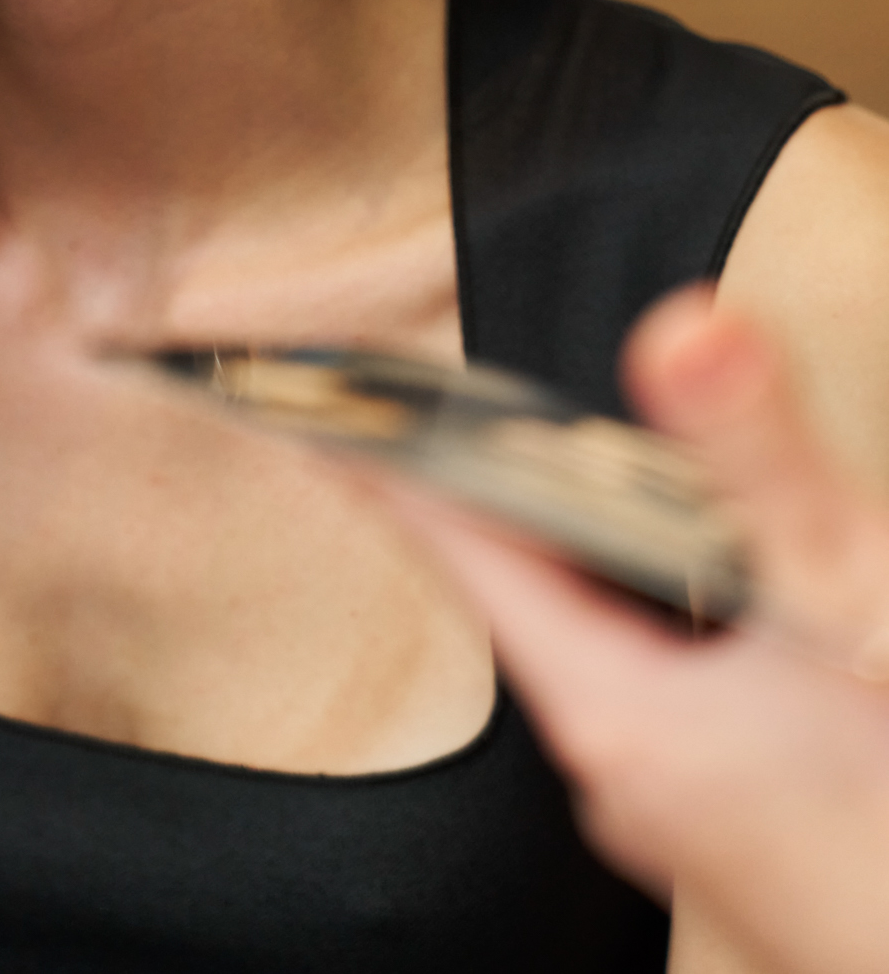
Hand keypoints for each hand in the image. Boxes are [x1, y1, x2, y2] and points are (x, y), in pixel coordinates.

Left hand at [383, 291, 888, 973]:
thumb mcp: (839, 598)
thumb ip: (756, 460)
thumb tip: (682, 331)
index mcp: (609, 712)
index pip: (461, 544)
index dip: (393, 459)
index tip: (320, 399)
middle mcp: (623, 772)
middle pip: (531, 588)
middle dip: (511, 492)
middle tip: (459, 407)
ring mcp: (678, 810)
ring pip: (608, 642)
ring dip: (603, 557)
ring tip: (592, 476)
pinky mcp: (737, 827)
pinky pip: (671, 687)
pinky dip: (672, 616)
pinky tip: (720, 593)